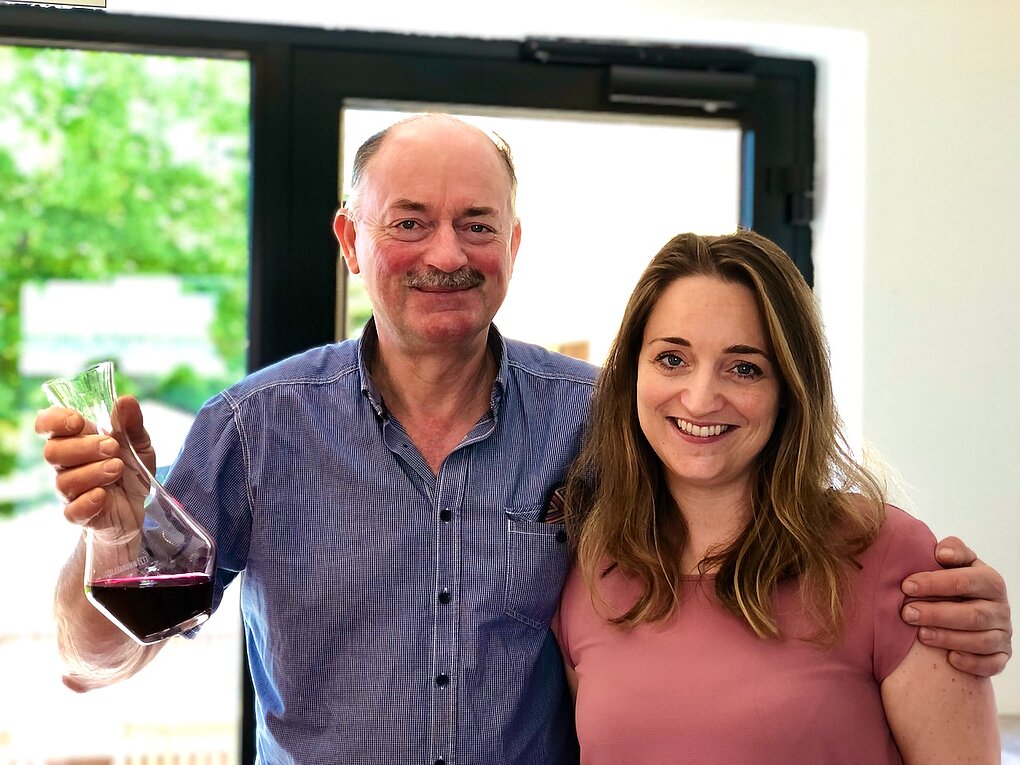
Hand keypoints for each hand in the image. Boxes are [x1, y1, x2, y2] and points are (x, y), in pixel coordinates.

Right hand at [35, 396, 155, 532]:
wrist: (140, 507)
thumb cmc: (132, 470)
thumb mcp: (139, 443)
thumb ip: (131, 423)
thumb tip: (126, 400)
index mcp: (76, 439)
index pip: (47, 424)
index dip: (55, 421)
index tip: (78, 421)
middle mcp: (66, 464)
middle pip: (53, 452)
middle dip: (84, 447)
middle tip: (112, 447)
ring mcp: (69, 490)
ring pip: (64, 480)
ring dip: (94, 472)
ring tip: (117, 468)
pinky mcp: (78, 514)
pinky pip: (72, 510)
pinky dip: (88, 501)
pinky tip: (104, 495)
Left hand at [901, 536, 1010, 676]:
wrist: (969, 606)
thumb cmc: (955, 581)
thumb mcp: (957, 562)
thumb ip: (952, 550)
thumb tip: (942, 553)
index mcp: (990, 581)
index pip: (965, 581)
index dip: (935, 583)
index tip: (906, 585)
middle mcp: (1000, 609)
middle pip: (973, 614)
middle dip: (937, 614)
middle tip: (907, 613)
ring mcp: (1002, 634)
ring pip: (981, 640)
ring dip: (949, 638)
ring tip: (921, 634)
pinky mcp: (1001, 656)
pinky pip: (992, 664)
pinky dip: (973, 663)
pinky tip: (951, 659)